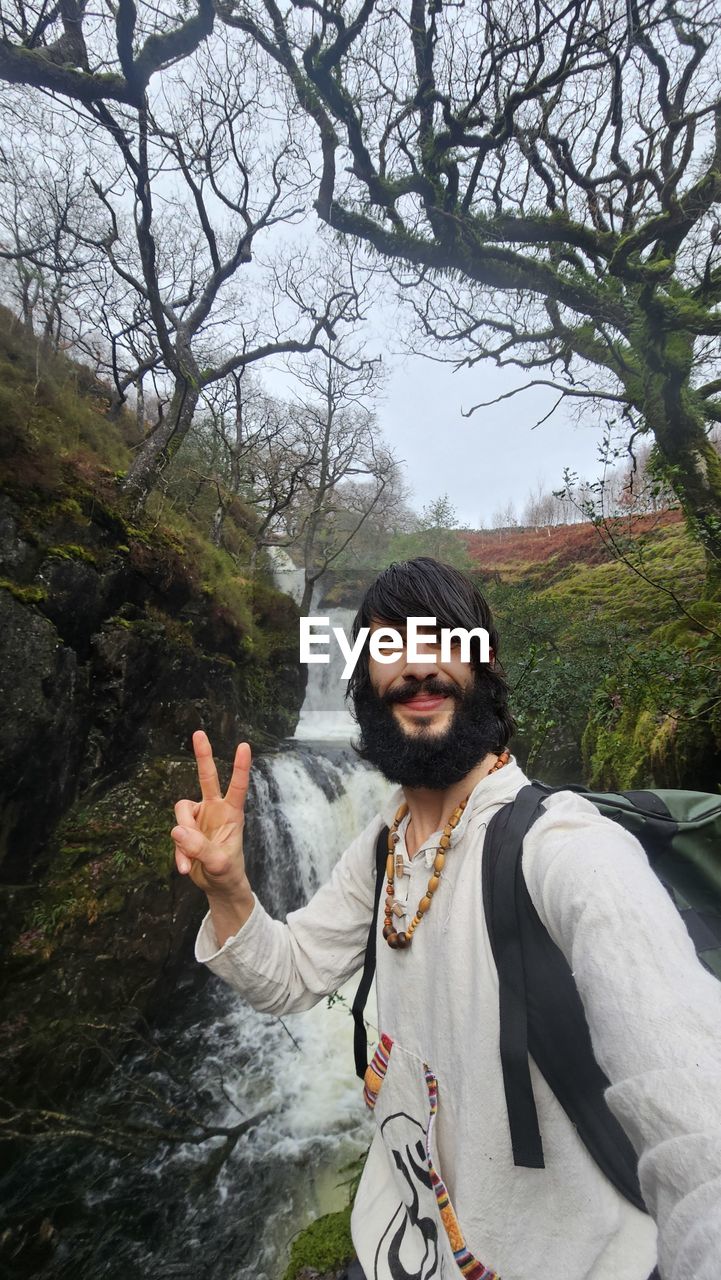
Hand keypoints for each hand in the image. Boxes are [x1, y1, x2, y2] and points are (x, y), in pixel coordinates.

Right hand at [172, 730, 251, 899]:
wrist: (218, 884)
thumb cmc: (227, 871)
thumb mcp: (218, 863)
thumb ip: (200, 847)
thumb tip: (177, 830)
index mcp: (232, 814)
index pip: (238, 787)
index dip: (240, 767)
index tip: (245, 746)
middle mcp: (215, 809)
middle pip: (207, 778)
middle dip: (203, 755)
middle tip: (199, 732)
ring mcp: (199, 818)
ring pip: (181, 814)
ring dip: (183, 840)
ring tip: (190, 862)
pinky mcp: (185, 828)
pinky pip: (175, 834)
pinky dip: (179, 853)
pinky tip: (186, 868)